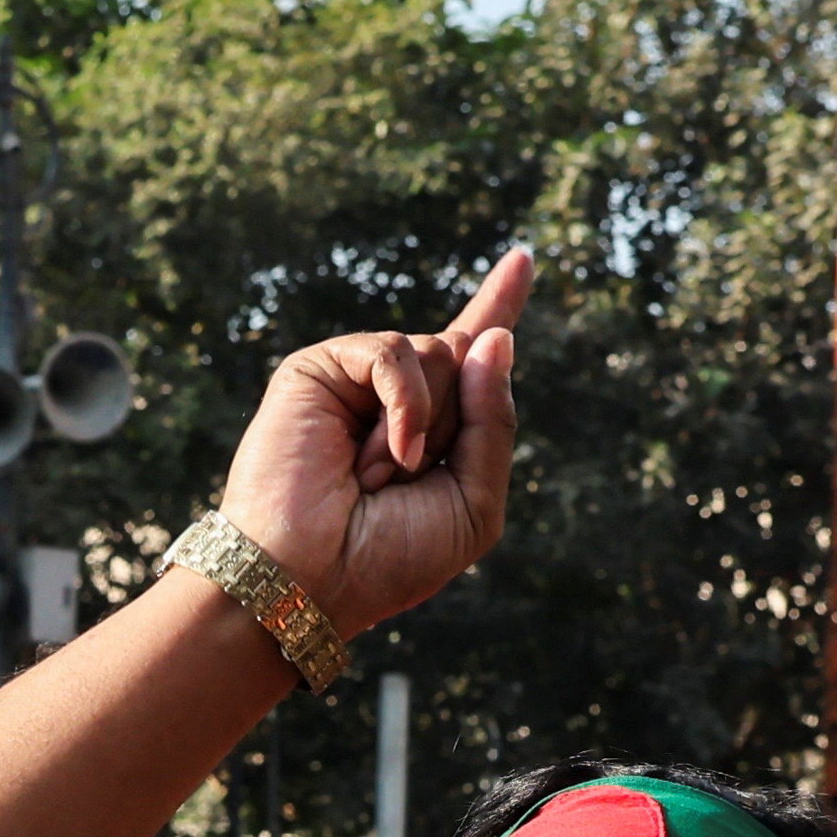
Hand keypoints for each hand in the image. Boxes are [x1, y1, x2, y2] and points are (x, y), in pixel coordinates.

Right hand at [216, 249, 526, 639]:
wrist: (314, 578)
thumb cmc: (388, 558)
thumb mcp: (473, 504)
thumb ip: (494, 425)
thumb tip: (495, 337)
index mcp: (431, 430)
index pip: (472, 361)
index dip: (497, 309)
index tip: (522, 259)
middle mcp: (395, 398)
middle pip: (468, 360)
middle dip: (454, 425)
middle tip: (406, 482)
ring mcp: (356, 381)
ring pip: (440, 352)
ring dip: (425, 426)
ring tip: (379, 477)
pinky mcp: (320, 368)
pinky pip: (394, 352)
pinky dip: (403, 405)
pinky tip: (379, 456)